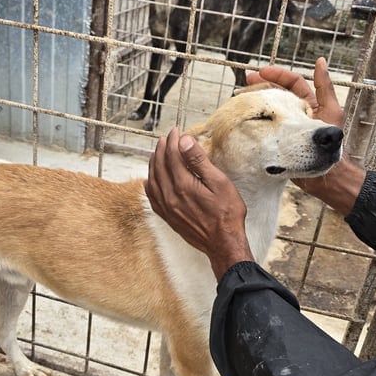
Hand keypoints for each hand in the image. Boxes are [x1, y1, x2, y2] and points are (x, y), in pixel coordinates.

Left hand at [145, 128, 254, 279]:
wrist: (223, 243)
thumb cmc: (226, 215)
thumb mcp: (219, 182)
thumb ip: (199, 161)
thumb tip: (185, 142)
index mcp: (183, 185)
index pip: (172, 155)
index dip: (173, 141)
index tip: (177, 132)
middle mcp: (170, 196)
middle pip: (159, 165)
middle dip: (162, 148)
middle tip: (167, 138)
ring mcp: (166, 208)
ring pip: (152, 179)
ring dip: (154, 163)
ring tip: (159, 152)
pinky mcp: (167, 217)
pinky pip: (151, 196)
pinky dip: (149, 182)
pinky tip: (151, 178)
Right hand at [248, 57, 363, 215]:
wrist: (326, 176)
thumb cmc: (332, 144)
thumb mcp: (331, 111)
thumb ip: (325, 87)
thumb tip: (320, 61)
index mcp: (309, 104)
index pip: (291, 83)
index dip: (277, 75)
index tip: (260, 72)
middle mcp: (297, 113)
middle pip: (277, 94)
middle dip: (261, 87)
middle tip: (243, 85)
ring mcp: (287, 128)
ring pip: (269, 110)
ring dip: (256, 103)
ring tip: (240, 100)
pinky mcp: (280, 141)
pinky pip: (266, 127)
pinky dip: (256, 121)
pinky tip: (245, 119)